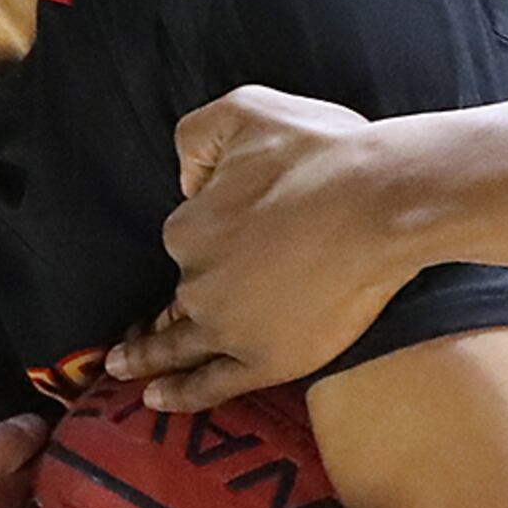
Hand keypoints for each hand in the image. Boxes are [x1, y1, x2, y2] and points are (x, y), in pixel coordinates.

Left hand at [110, 88, 404, 410]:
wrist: (384, 203)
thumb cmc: (324, 153)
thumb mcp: (246, 108)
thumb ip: (197, 134)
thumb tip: (188, 178)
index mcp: (186, 227)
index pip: (186, 237)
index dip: (213, 230)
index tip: (239, 228)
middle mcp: (196, 282)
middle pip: (184, 290)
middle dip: (180, 296)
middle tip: (140, 322)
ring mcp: (228, 328)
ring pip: (177, 345)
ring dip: (145, 357)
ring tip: (123, 367)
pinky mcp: (265, 361)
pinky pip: (209, 385)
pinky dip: (179, 395)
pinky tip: (155, 399)